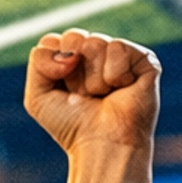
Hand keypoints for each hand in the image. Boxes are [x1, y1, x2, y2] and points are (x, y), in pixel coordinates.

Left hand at [24, 28, 159, 161]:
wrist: (102, 145)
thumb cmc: (72, 126)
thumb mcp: (38, 97)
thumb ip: (38, 61)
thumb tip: (70, 51)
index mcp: (72, 61)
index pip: (53, 41)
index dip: (52, 66)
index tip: (63, 91)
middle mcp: (96, 55)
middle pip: (73, 38)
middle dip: (73, 72)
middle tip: (84, 95)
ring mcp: (120, 57)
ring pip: (94, 42)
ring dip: (93, 78)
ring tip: (102, 95)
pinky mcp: (143, 60)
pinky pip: (117, 47)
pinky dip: (114, 73)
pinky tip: (120, 89)